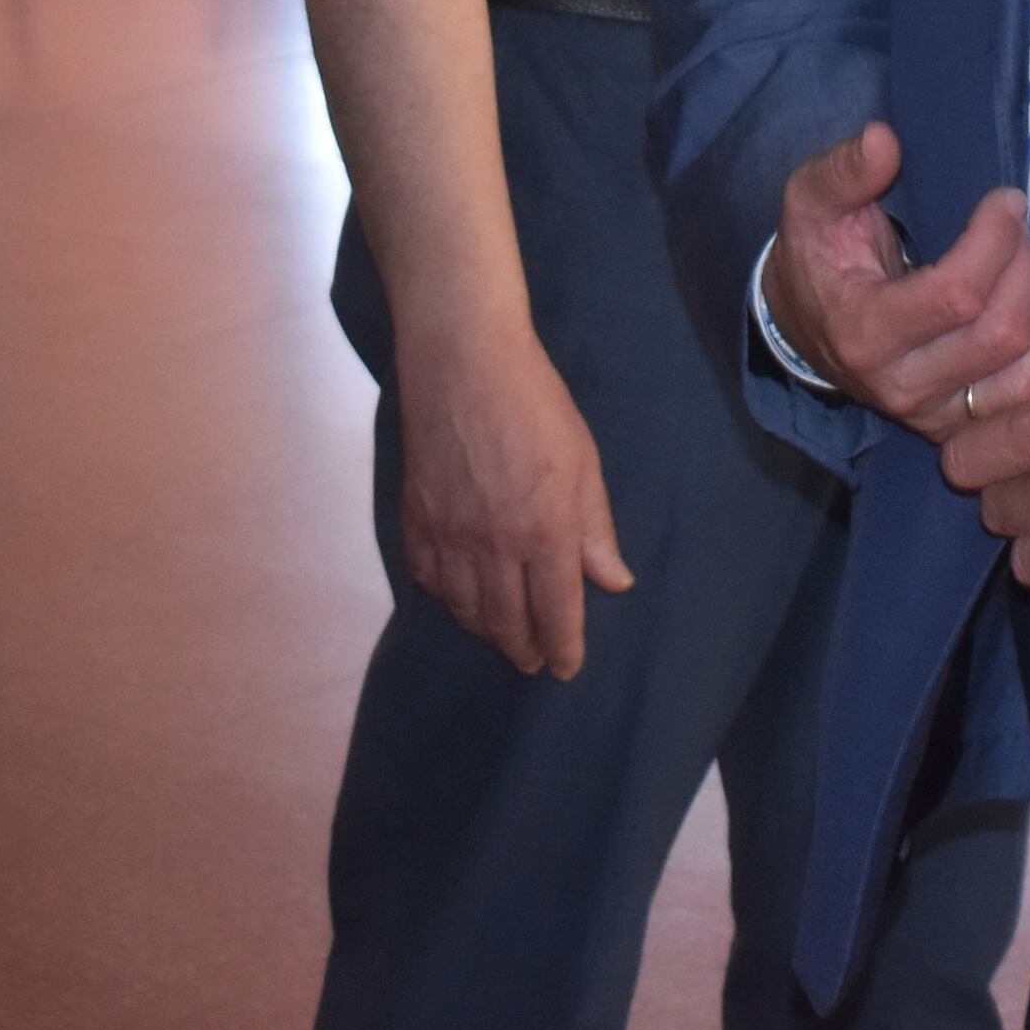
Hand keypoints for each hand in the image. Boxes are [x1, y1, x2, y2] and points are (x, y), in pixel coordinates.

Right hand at [397, 325, 632, 677]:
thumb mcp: (583, 463)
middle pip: (508, 623)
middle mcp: (495, 545)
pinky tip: (458, 600)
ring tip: (501, 637)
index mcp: (545, 532)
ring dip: (487, 632)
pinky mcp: (415, 520)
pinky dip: (447, 600)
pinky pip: (429, 580)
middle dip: (524, 650)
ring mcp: (449, 536)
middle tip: (533, 661)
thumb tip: (613, 583)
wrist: (463, 361)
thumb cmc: (535, 404)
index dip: (562, 648)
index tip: (565, 668)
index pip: (556, 613)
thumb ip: (595, 530)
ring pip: (466, 610)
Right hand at [763, 124, 1029, 433]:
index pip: (958, 294)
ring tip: (1029, 260)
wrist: (807, 326)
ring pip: (1027, 372)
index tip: (1004, 199)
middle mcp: (902, 385)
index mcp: (864, 333)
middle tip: (1019, 225)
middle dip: (1025, 266)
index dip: (996, 240)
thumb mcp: (811, 203)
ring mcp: (935, 414)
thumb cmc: (818, 256)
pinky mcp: (962, 424)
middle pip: (1001, 333)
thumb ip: (844, 171)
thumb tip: (884, 140)